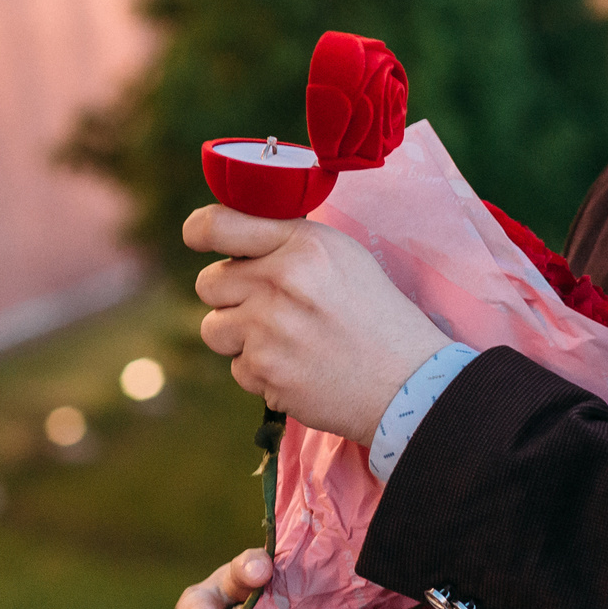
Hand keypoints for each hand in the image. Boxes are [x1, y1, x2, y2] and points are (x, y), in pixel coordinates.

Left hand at [186, 207, 450, 444]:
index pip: (217, 225)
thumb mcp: (342, 256)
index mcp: (302, 243)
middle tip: (268, 307)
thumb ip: (287, 242)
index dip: (199, 233)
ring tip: (284, 340)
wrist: (409, 383)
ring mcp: (269, 328)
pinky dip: (261, 373)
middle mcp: (280, 280)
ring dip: (239, 337)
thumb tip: (233, 238)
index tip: (198, 240)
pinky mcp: (265, 371)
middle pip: (208, 282)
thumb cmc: (377, 316)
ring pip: (213, 328)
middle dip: (230, 296)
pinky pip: (237, 368)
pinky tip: (299, 369)